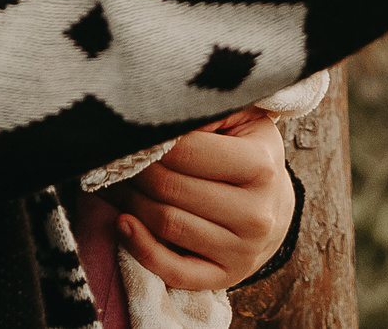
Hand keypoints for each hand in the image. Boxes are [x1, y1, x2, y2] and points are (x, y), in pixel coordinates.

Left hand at [115, 114, 295, 291]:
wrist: (275, 206)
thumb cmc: (249, 154)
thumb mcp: (239, 120)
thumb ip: (205, 111)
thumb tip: (156, 113)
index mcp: (261, 166)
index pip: (186, 152)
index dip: (149, 141)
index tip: (129, 132)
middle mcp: (256, 213)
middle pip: (170, 189)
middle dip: (134, 170)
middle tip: (112, 156)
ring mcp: (242, 250)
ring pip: (166, 224)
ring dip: (129, 202)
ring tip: (116, 181)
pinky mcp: (226, 276)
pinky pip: (174, 271)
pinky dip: (141, 248)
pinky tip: (122, 224)